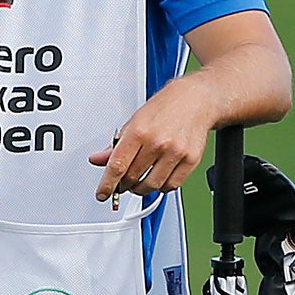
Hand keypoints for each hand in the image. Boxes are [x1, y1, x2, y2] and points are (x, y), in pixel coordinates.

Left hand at [90, 74, 215, 201]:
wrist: (196, 99)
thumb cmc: (165, 108)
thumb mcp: (135, 121)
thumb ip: (116, 144)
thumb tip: (98, 160)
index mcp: (139, 131)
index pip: (117, 166)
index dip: (107, 184)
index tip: (103, 194)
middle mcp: (158, 142)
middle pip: (133, 178)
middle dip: (124, 185)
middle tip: (123, 183)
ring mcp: (176, 152)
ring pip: (152, 186)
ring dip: (141, 189)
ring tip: (139, 182)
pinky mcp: (191, 160)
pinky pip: (171, 185)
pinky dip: (161, 187)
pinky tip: (158, 178)